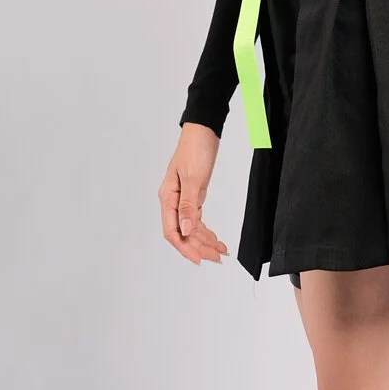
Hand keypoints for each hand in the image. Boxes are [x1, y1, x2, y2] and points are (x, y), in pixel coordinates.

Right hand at [159, 123, 229, 265]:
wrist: (204, 129)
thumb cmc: (195, 147)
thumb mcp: (193, 177)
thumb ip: (188, 205)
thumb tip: (186, 230)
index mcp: (168, 197)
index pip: (173, 230)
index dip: (185, 247)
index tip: (199, 259)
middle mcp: (173, 200)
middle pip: (184, 232)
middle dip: (199, 247)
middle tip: (217, 257)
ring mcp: (183, 198)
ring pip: (191, 228)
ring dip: (204, 241)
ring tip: (220, 251)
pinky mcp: (194, 194)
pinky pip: (197, 219)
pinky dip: (206, 229)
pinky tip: (215, 238)